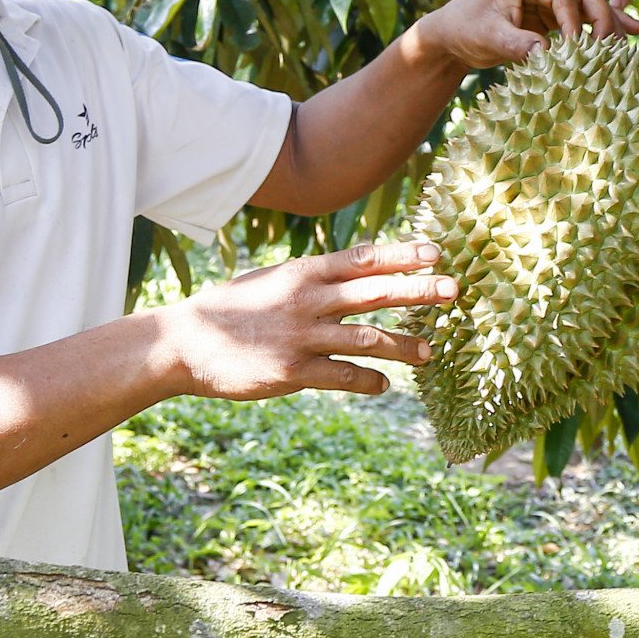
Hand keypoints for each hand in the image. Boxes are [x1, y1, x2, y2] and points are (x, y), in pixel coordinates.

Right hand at [160, 242, 453, 398]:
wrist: (185, 343)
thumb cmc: (233, 309)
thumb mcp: (274, 280)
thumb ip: (314, 278)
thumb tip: (359, 273)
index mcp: (303, 272)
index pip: (363, 258)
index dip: (402, 255)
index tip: (435, 253)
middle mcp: (307, 300)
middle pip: (375, 292)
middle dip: (418, 291)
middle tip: (453, 290)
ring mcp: (301, 337)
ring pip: (367, 338)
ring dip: (404, 345)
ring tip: (430, 352)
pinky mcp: (292, 372)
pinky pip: (344, 376)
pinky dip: (370, 380)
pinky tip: (384, 384)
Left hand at [411, 0, 638, 67]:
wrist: (452, 36)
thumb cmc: (465, 30)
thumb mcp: (488, 37)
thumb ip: (518, 44)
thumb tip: (549, 54)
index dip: (574, 23)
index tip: (580, 51)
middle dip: (602, 17)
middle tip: (613, 47)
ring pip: (589, 2)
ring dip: (609, 21)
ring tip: (632, 39)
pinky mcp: (552, 11)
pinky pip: (583, 16)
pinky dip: (602, 25)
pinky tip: (631, 31)